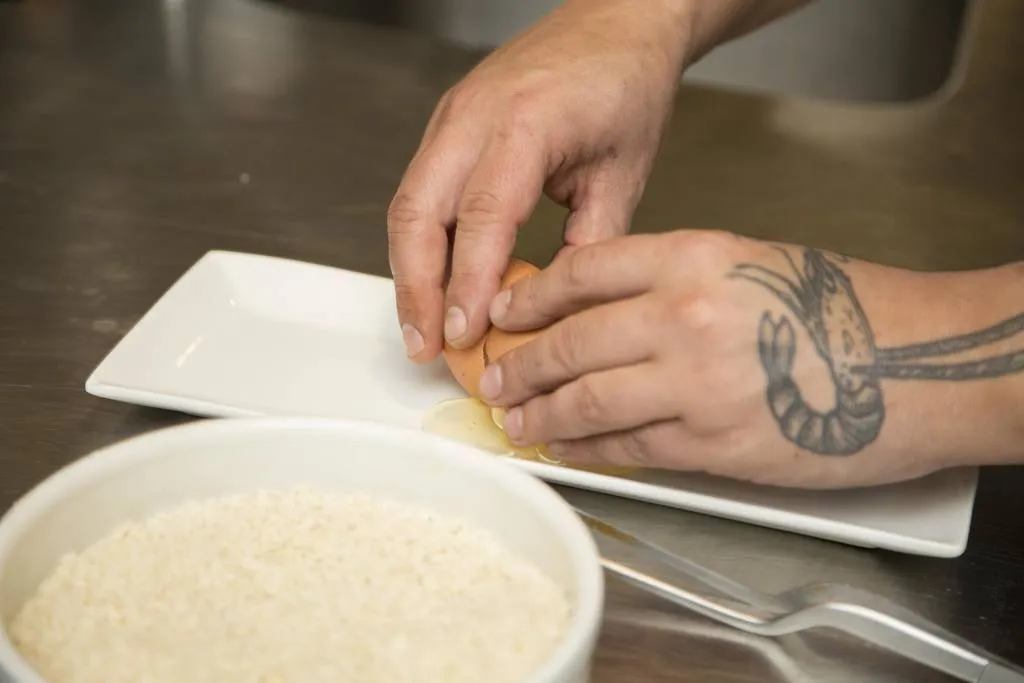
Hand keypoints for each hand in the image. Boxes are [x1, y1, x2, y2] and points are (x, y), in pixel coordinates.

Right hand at [387, 0, 691, 361]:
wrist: (618, 20)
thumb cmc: (627, 83)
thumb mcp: (624, 173)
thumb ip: (589, 244)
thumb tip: (556, 307)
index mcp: (527, 122)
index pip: (482, 216)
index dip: (467, 283)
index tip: (466, 336)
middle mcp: (475, 114)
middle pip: (418, 211)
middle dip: (416, 289)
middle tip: (427, 347)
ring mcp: (453, 116)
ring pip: (407, 204)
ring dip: (408, 272)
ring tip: (421, 329)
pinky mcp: (448, 124)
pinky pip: (419, 190)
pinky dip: (419, 243)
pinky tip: (431, 283)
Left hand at [474, 230, 974, 488]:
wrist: (919, 366)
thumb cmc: (845, 309)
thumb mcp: (755, 261)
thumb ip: (676, 279)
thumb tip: (604, 309)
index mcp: (695, 256)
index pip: (583, 271)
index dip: (531, 296)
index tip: (503, 311)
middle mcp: (685, 315)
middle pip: (571, 341)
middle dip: (519, 364)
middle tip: (493, 376)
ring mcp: (695, 383)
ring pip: (588, 401)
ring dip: (540, 415)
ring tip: (514, 421)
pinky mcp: (712, 444)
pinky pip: (628, 448)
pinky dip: (586, 451)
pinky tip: (564, 450)